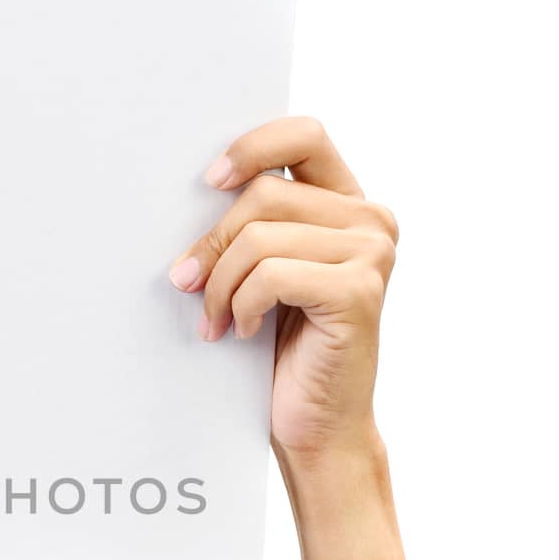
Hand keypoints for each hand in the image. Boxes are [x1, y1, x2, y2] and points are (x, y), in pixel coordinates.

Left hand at [169, 118, 396, 462]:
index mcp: (348, 204)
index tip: (209, 181)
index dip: (251, 147)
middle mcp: (371, 221)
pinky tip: (244, 331)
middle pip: (264, 193)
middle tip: (187, 284)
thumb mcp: (262, 273)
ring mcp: (372, 254)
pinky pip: (270, 276)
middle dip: (213, 244)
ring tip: (217, 319)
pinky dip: (241, 306)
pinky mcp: (358, 291)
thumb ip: (252, 225)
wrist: (316, 425)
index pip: (305, 134)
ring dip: (221, 285)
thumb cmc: (283, 350)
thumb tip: (196, 193)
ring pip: (260, 238)